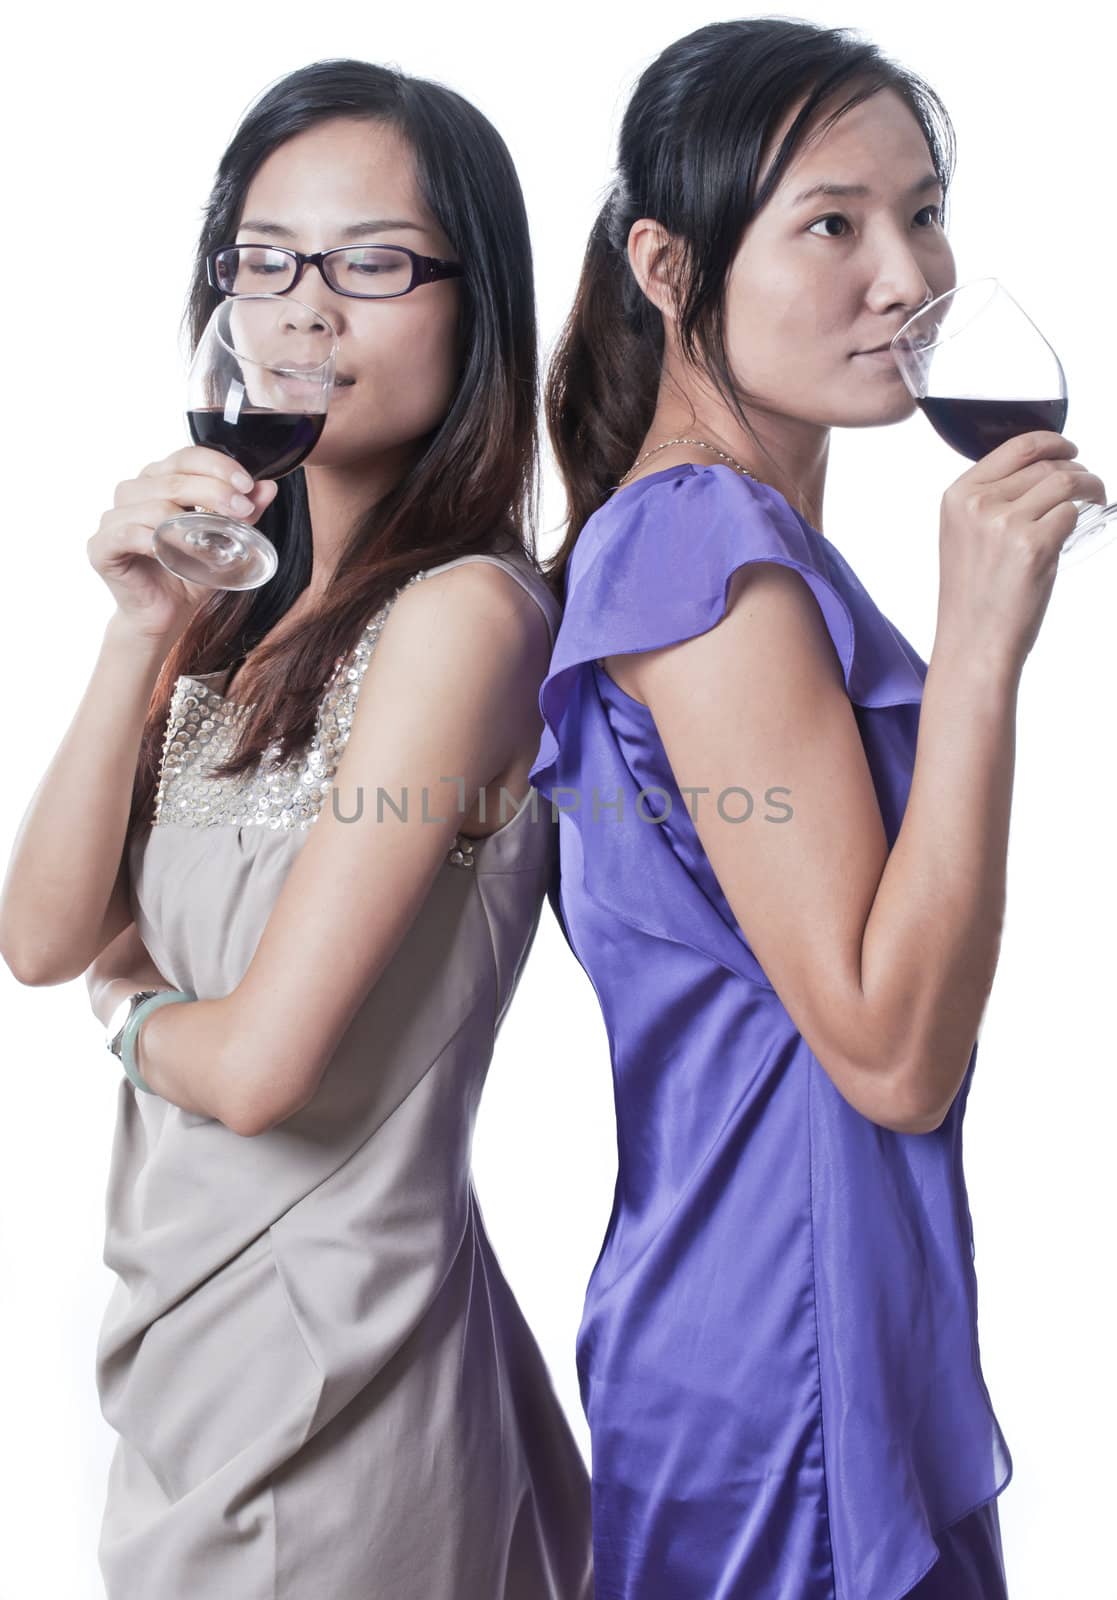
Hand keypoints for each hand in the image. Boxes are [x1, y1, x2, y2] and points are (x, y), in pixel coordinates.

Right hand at [87, 446, 278, 645]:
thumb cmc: (190, 572)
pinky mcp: (101, 546)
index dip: (218, 466)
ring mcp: (113, 518)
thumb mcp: (225, 540)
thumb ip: (244, 513)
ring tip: (215, 546)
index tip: (247, 485)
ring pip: (153, 505)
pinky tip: (176, 554)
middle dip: (214, 492)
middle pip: (173, 478)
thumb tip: (268, 487)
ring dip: (189, 524)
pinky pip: (127, 534)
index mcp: (158, 480)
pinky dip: (155, 542)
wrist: (166, 614)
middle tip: (242, 511)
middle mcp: (133, 492)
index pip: (186, 457)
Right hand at [937, 431, 1106, 670]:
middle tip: (1089, 486)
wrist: (974, 641)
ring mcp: (1005, 524)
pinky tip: (1076, 530)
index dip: (1052, 442)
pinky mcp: (1033, 546)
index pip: (1016, 447)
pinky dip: (1079, 520)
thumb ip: (990, 500)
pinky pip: (1071, 514)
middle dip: (1076, 470)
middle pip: (1045, 465)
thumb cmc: (973, 597)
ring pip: (1064, 483)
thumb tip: (1041, 473)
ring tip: (1096, 498)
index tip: (1070, 449)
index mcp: (958, 496)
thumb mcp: (964, 536)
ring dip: (1090, 486)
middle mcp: (978, 504)